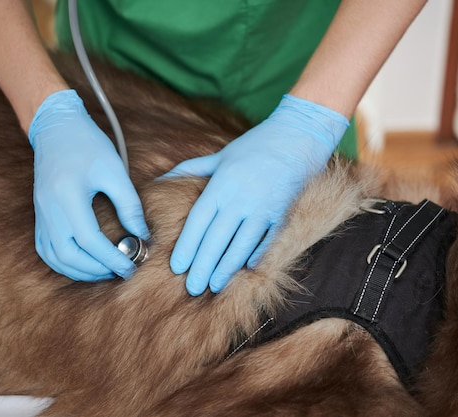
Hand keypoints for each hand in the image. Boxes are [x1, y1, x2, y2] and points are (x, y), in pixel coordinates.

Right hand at [29, 90, 148, 280]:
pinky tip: (85, 263)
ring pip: (54, 258)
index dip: (112, 259)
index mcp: (67, 197)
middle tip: (121, 271)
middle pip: (68, 257)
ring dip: (80, 271)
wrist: (56, 127)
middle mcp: (49, 210)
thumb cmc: (87, 144)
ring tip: (106, 270)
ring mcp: (40, 214)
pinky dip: (64, 263)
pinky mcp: (39, 215)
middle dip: (97, 270)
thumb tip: (143, 235)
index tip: (132, 267)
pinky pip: (46, 249)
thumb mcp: (115, 170)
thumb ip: (129, 205)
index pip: (90, 241)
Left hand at [164, 94, 348, 294]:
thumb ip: (190, 169)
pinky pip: (266, 240)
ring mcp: (262, 207)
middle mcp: (240, 198)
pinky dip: (256, 255)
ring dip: (227, 268)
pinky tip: (246, 269)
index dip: (186, 246)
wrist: (297, 136)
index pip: (198, 222)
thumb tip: (159, 180)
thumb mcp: (220, 155)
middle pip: (216, 239)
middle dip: (203, 266)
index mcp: (221, 184)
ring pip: (241, 245)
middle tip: (192, 288)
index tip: (177, 267)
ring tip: (215, 285)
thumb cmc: (254, 146)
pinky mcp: (282, 213)